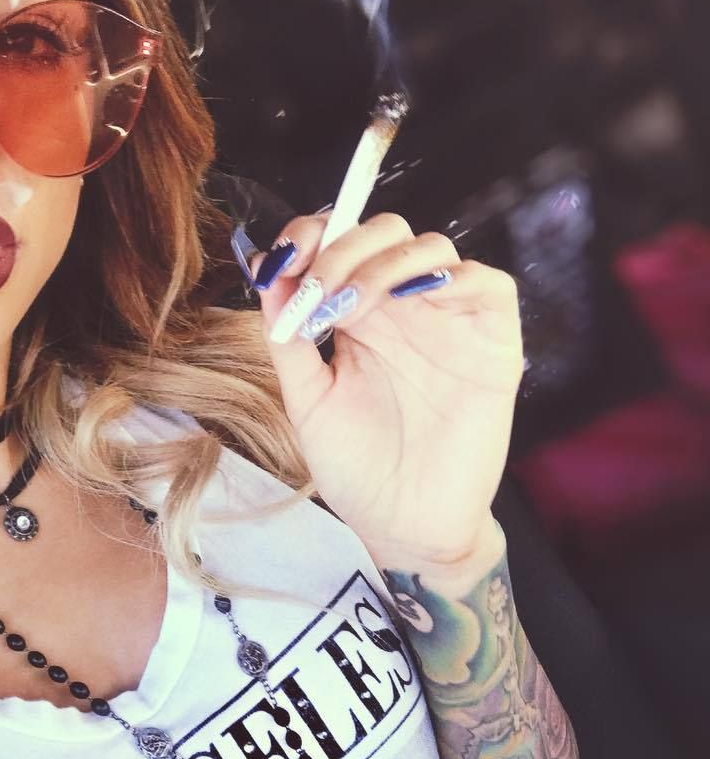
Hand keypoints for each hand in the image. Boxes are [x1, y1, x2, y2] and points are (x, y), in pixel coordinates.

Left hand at [248, 211, 524, 570]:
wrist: (405, 526)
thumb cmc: (357, 469)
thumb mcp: (308, 398)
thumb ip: (288, 337)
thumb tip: (267, 271)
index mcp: (358, 316)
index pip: (340, 244)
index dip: (313, 236)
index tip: (283, 260)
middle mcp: (403, 309)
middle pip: (384, 232)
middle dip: (343, 247)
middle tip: (315, 288)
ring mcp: (449, 321)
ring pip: (431, 247)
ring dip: (383, 263)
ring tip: (350, 308)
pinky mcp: (492, 343)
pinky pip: (488, 283)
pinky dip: (452, 277)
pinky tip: (410, 301)